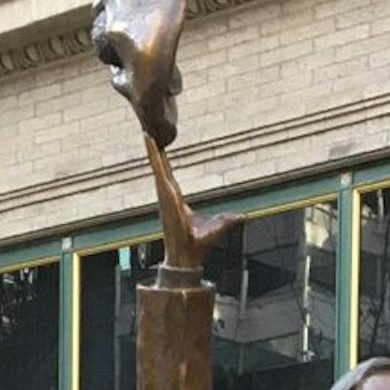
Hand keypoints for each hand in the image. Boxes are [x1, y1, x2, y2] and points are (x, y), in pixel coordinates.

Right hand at [144, 135, 234, 273]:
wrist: (189, 256)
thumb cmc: (199, 245)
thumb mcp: (220, 226)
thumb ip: (229, 219)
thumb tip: (242, 217)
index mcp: (177, 201)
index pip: (169, 178)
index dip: (164, 164)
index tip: (160, 149)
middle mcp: (169, 197)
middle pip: (161, 169)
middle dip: (154, 152)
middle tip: (148, 133)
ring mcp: (166, 196)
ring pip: (158, 168)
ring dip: (152, 152)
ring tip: (147, 134)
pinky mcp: (166, 196)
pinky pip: (160, 174)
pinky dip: (155, 160)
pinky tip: (152, 148)